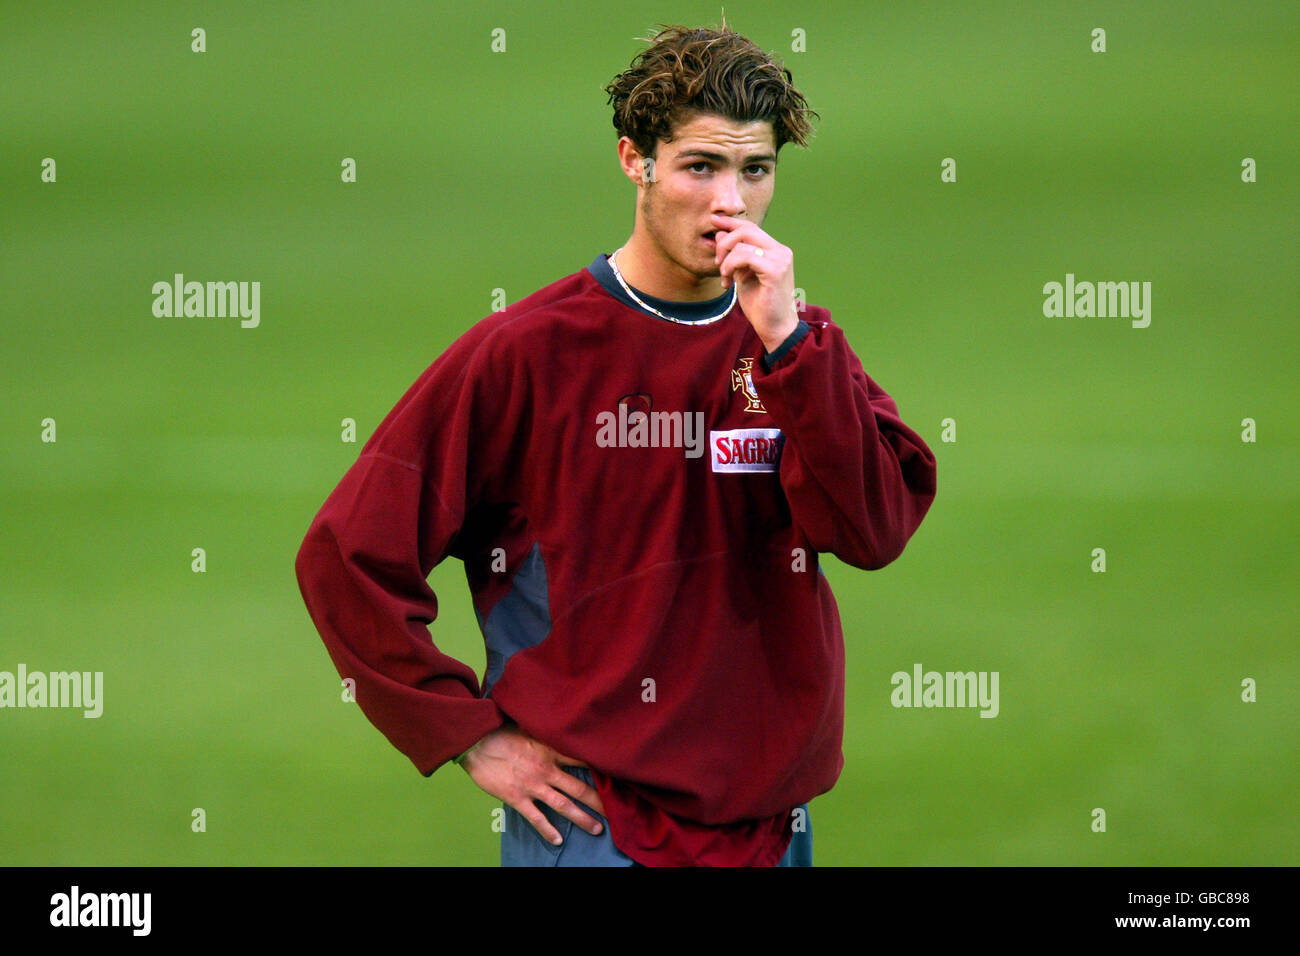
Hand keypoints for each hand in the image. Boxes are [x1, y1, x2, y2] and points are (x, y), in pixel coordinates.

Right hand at [457, 722, 606, 845]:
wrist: (476, 742)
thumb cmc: (501, 731)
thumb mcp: (530, 727)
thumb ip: (546, 734)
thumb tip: (561, 731)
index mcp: (550, 750)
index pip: (582, 760)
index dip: (600, 769)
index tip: (615, 777)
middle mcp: (546, 769)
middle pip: (579, 788)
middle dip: (599, 801)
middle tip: (615, 811)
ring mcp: (532, 785)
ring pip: (564, 805)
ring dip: (582, 818)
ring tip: (597, 829)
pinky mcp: (517, 798)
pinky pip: (536, 818)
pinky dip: (547, 830)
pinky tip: (557, 840)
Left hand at [711, 212, 798, 352]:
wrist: (775, 329)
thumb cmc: (760, 305)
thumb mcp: (742, 276)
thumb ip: (734, 256)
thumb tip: (721, 233)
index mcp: (776, 251)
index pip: (751, 228)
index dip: (731, 222)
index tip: (713, 220)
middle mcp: (781, 251)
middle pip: (747, 229)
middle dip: (725, 242)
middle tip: (717, 262)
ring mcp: (780, 259)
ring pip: (743, 242)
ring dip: (726, 259)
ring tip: (725, 277)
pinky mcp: (775, 270)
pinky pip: (745, 256)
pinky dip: (731, 266)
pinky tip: (729, 281)